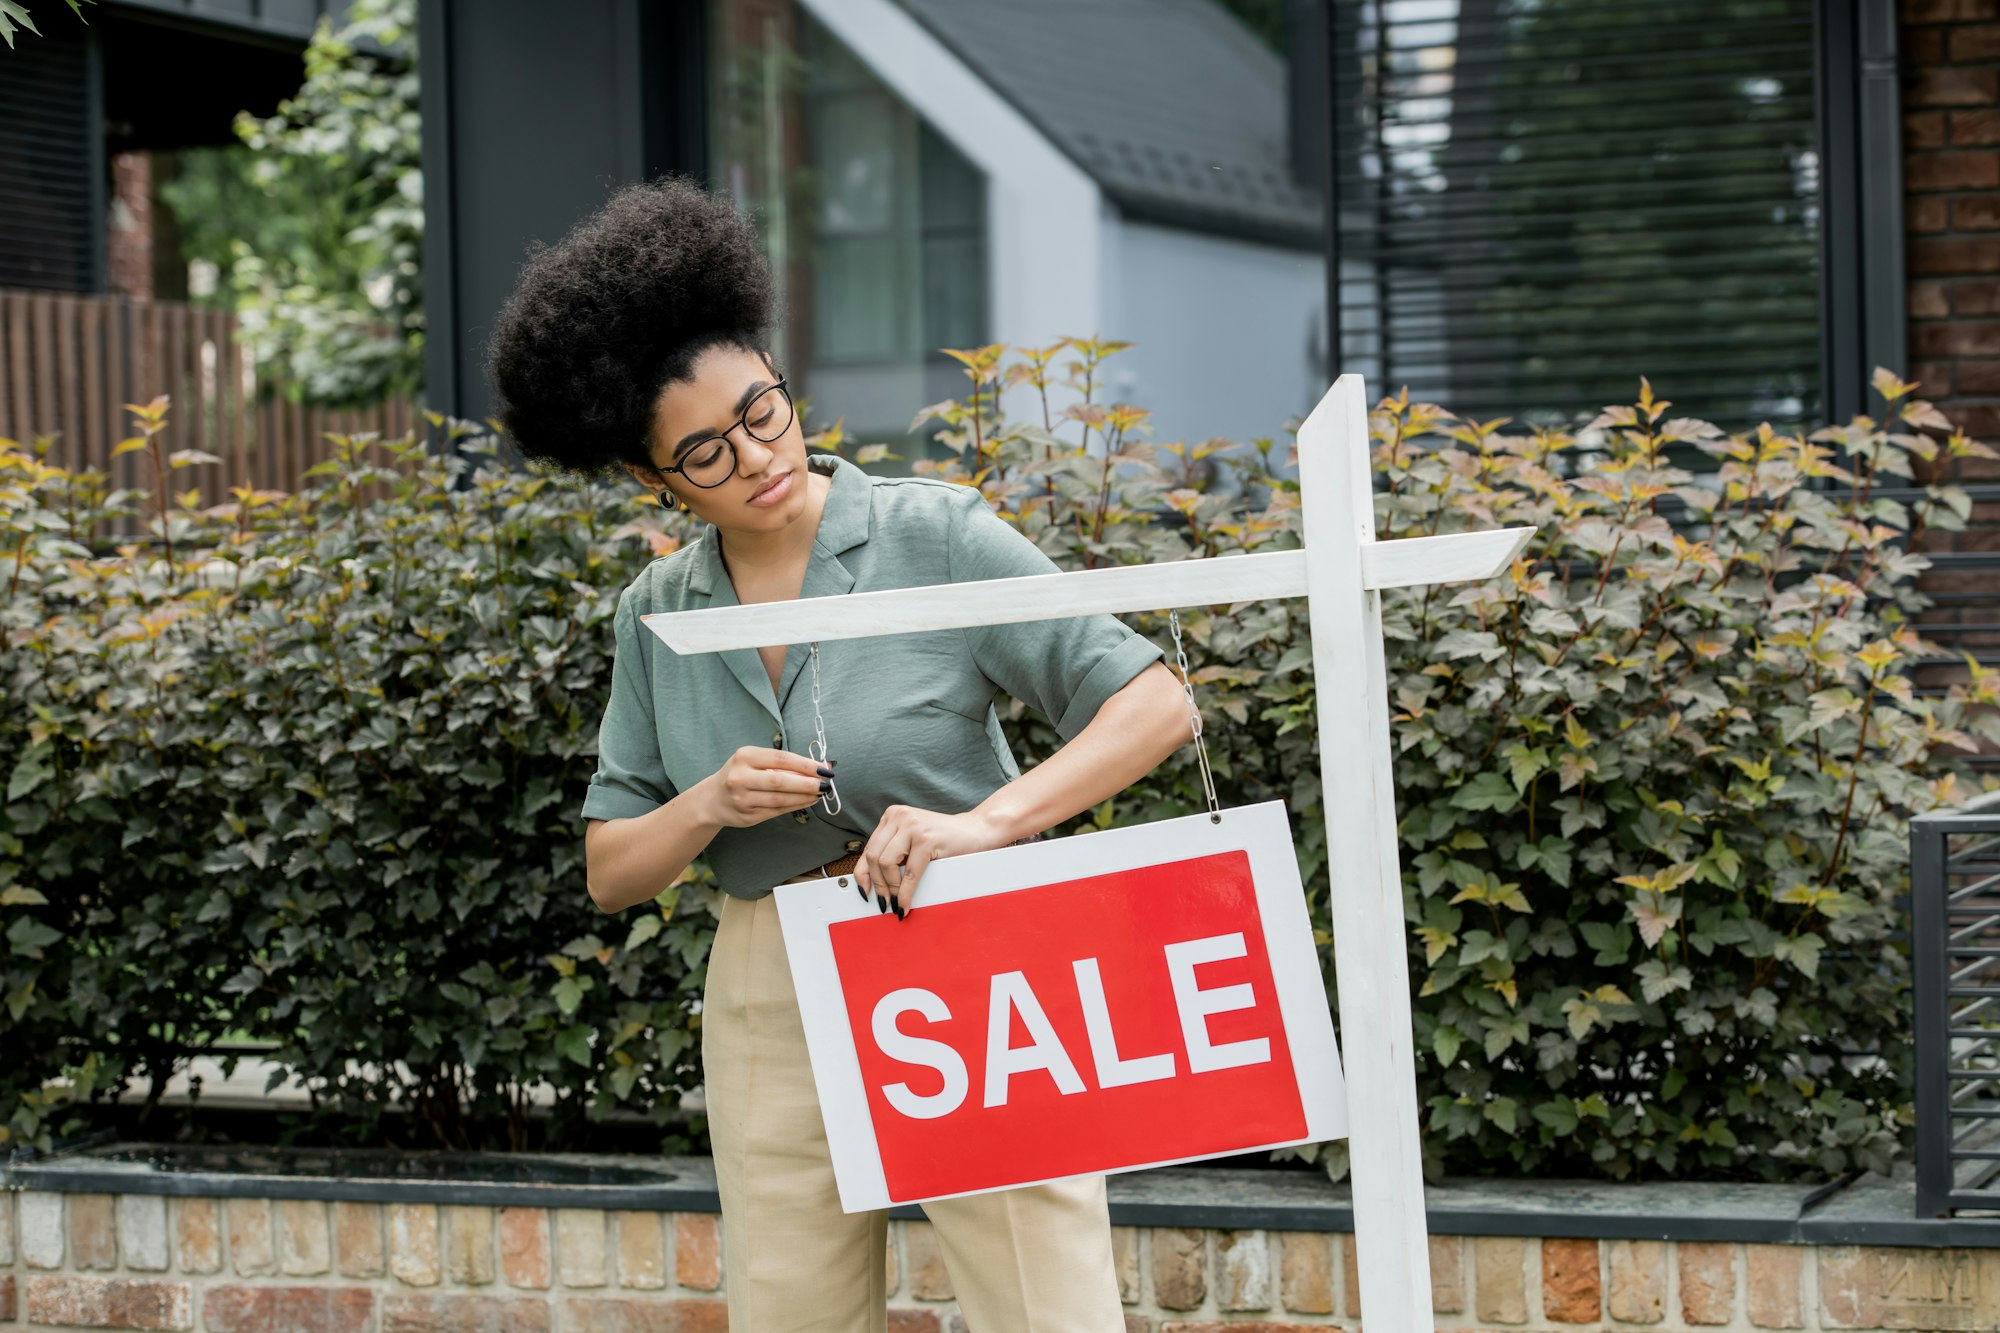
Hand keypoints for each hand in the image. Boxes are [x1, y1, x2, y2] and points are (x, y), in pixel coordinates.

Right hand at [697, 746, 832, 828]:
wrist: (712, 800)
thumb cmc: (740, 775)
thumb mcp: (754, 761)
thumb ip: (782, 763)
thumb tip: (819, 766)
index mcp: (744, 757)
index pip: (780, 759)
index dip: (804, 764)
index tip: (824, 767)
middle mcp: (740, 778)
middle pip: (780, 781)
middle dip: (807, 783)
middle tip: (826, 783)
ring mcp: (742, 799)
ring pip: (780, 800)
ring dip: (804, 797)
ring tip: (820, 793)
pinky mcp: (747, 816)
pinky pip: (777, 811)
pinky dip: (796, 806)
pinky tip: (808, 801)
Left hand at [856, 805, 1012, 916]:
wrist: (977, 831)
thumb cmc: (944, 840)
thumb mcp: (911, 841)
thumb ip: (892, 853)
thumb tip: (869, 882)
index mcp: (892, 816)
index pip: (868, 849)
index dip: (862, 874)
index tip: (864, 893)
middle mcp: (899, 817)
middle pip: (873, 857)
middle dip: (878, 885)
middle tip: (884, 902)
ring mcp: (913, 826)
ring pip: (886, 864)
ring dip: (890, 889)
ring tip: (896, 902)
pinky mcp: (927, 839)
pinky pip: (909, 873)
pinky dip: (904, 893)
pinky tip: (905, 904)